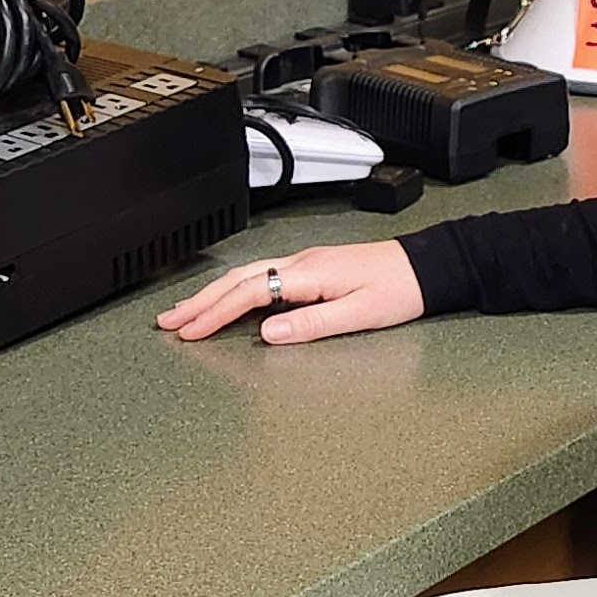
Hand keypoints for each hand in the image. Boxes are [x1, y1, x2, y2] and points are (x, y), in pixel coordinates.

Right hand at [157, 242, 424, 344]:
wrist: (430, 267)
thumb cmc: (402, 289)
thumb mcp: (360, 313)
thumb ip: (313, 324)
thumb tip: (268, 334)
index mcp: (310, 273)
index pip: (250, 292)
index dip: (216, 313)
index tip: (189, 332)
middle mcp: (303, 263)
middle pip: (238, 280)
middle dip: (199, 301)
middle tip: (166, 322)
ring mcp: (307, 264)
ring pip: (247, 276)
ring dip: (212, 294)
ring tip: (184, 313)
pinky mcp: (314, 269)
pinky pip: (262, 277)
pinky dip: (235, 290)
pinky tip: (227, 302)